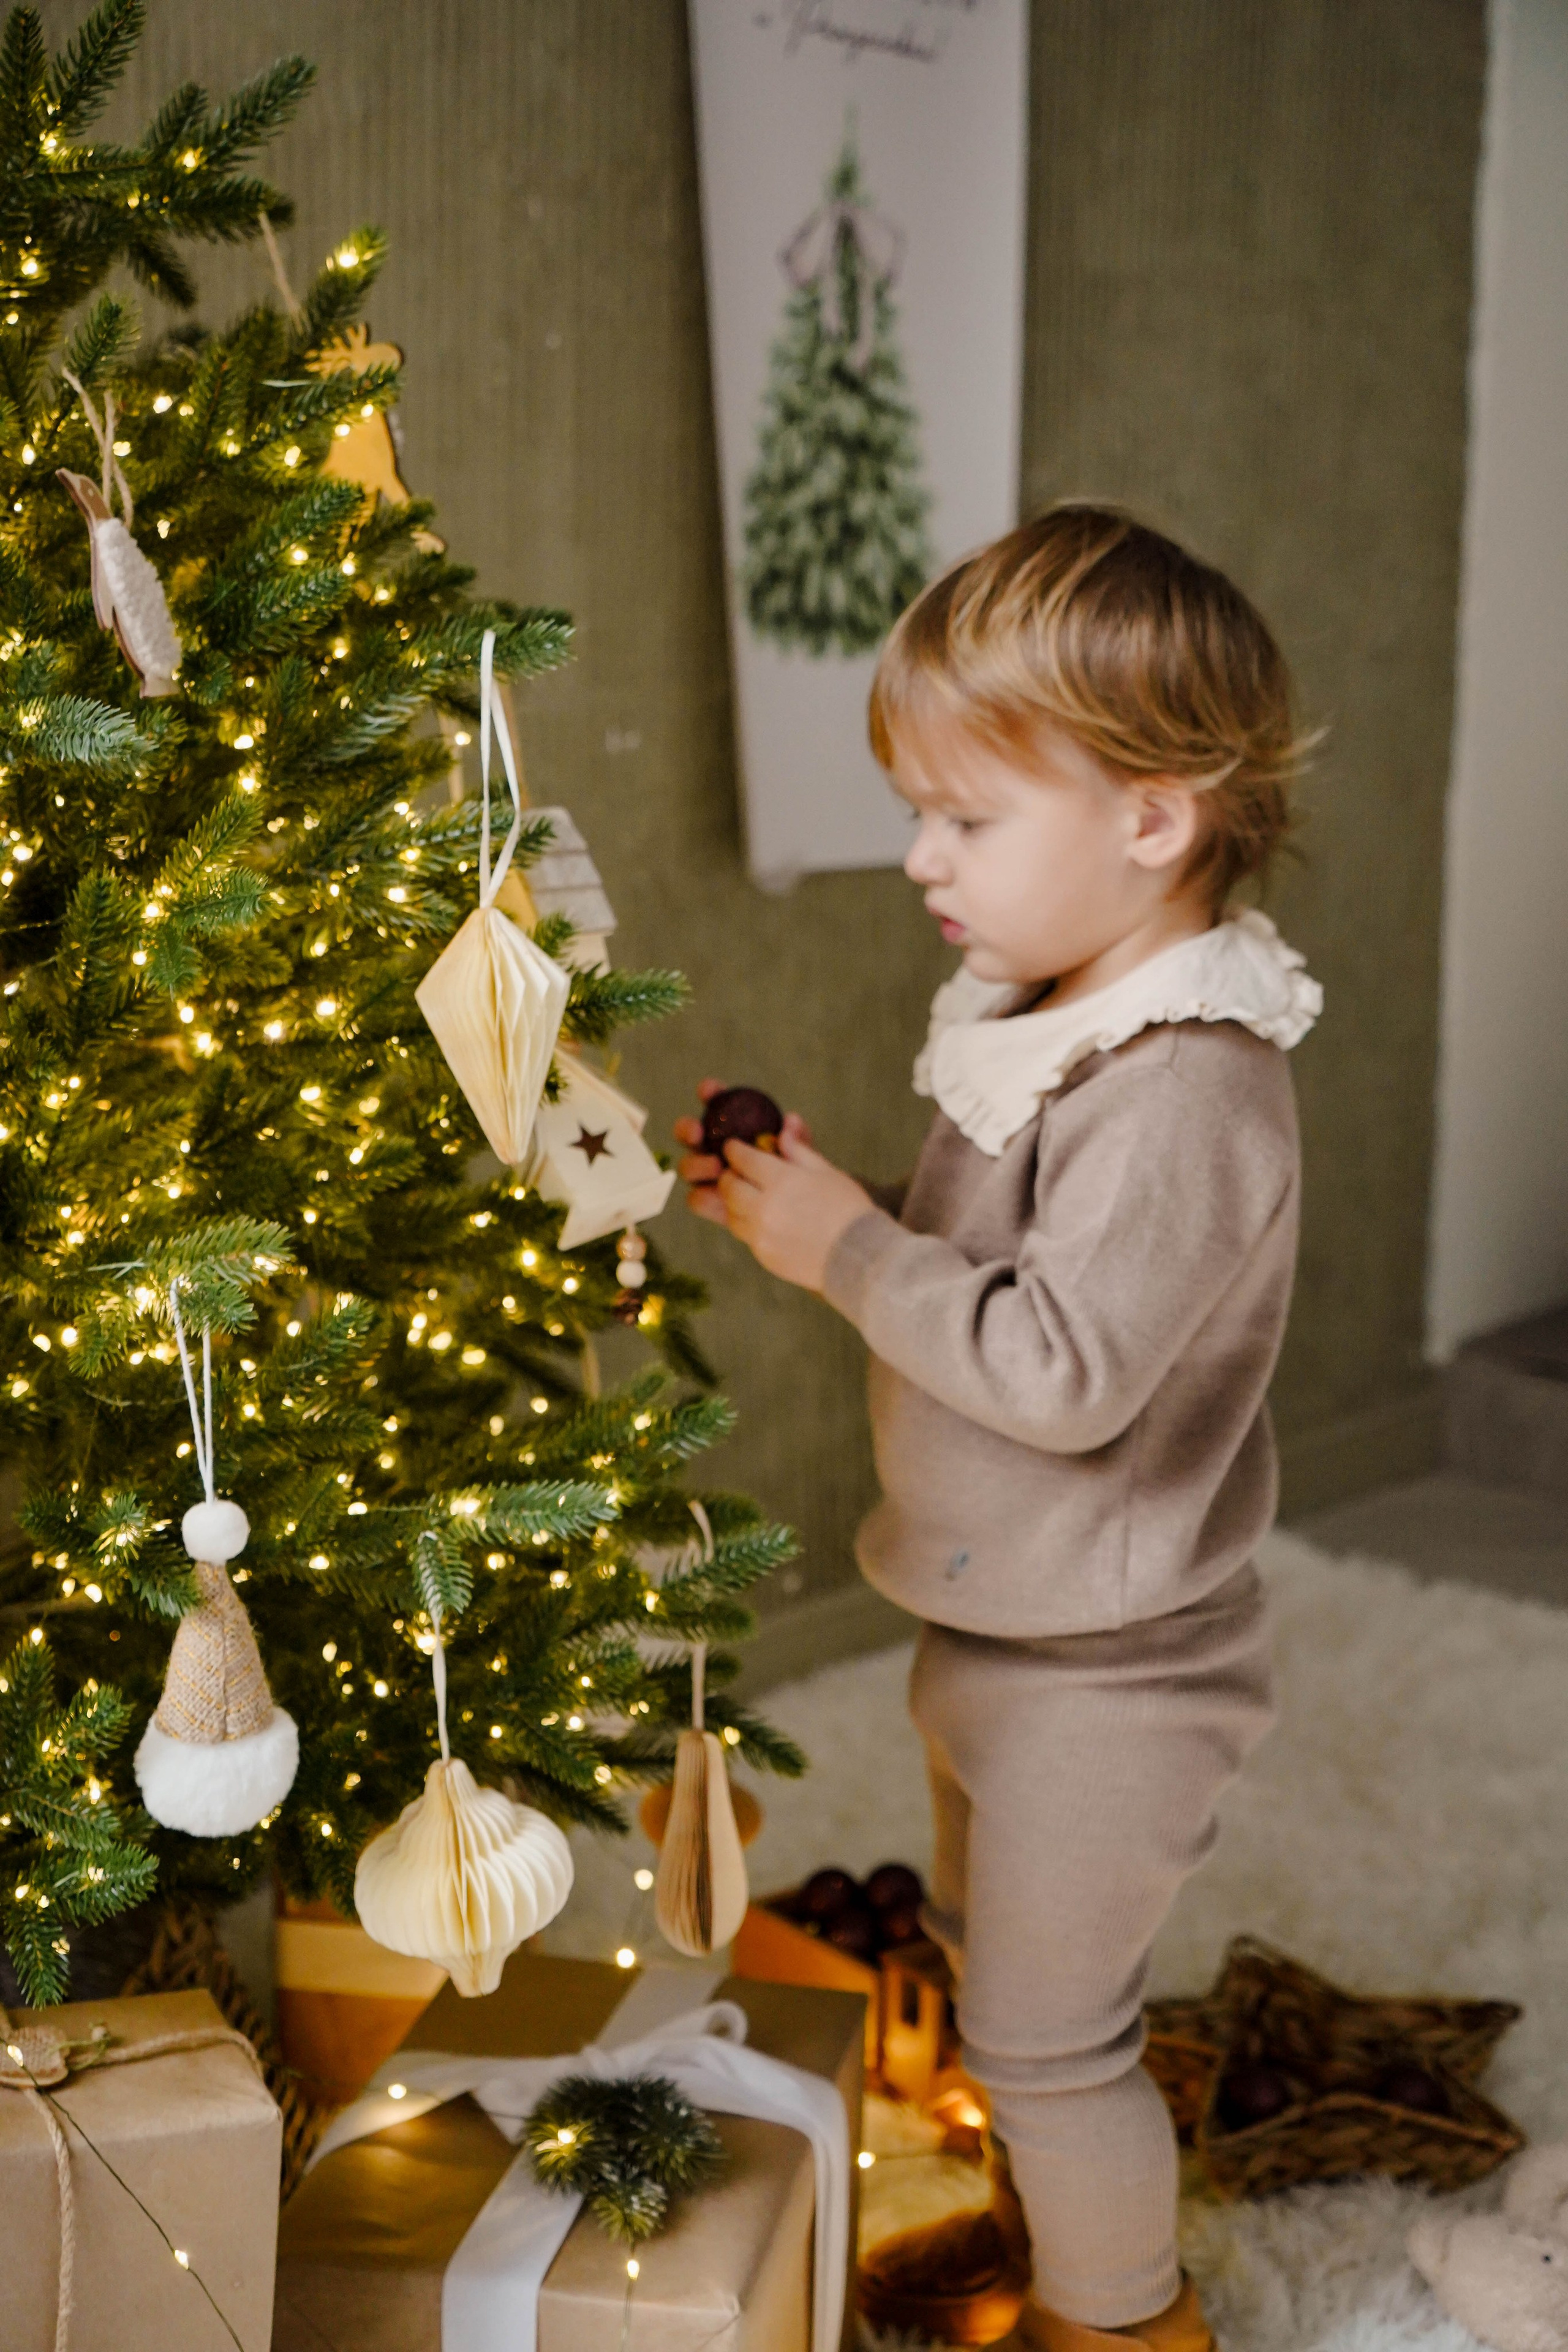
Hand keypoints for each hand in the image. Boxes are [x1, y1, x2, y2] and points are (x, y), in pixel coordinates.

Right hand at [675, 1079, 816, 1201]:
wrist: (799, 1215)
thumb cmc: (797, 1177)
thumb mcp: (805, 1157)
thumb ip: (800, 1140)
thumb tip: (791, 1119)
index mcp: (731, 1127)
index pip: (715, 1104)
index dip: (709, 1093)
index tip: (711, 1090)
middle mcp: (712, 1148)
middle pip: (688, 1133)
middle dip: (687, 1128)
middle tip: (699, 1131)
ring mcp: (707, 1176)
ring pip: (687, 1167)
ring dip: (696, 1164)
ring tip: (716, 1166)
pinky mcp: (709, 1202)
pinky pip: (696, 1198)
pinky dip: (703, 1195)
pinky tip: (716, 1193)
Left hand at [708, 1129, 872, 1293]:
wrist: (859, 1256)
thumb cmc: (848, 1209)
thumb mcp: (826, 1172)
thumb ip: (799, 1151)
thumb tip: (783, 1129)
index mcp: (782, 1180)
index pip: (744, 1159)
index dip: (735, 1150)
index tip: (734, 1148)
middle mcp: (765, 1207)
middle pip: (730, 1186)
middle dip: (729, 1175)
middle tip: (736, 1172)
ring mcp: (761, 1234)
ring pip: (731, 1213)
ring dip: (734, 1201)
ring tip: (747, 1196)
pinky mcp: (763, 1255)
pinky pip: (744, 1234)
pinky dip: (746, 1223)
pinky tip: (761, 1219)